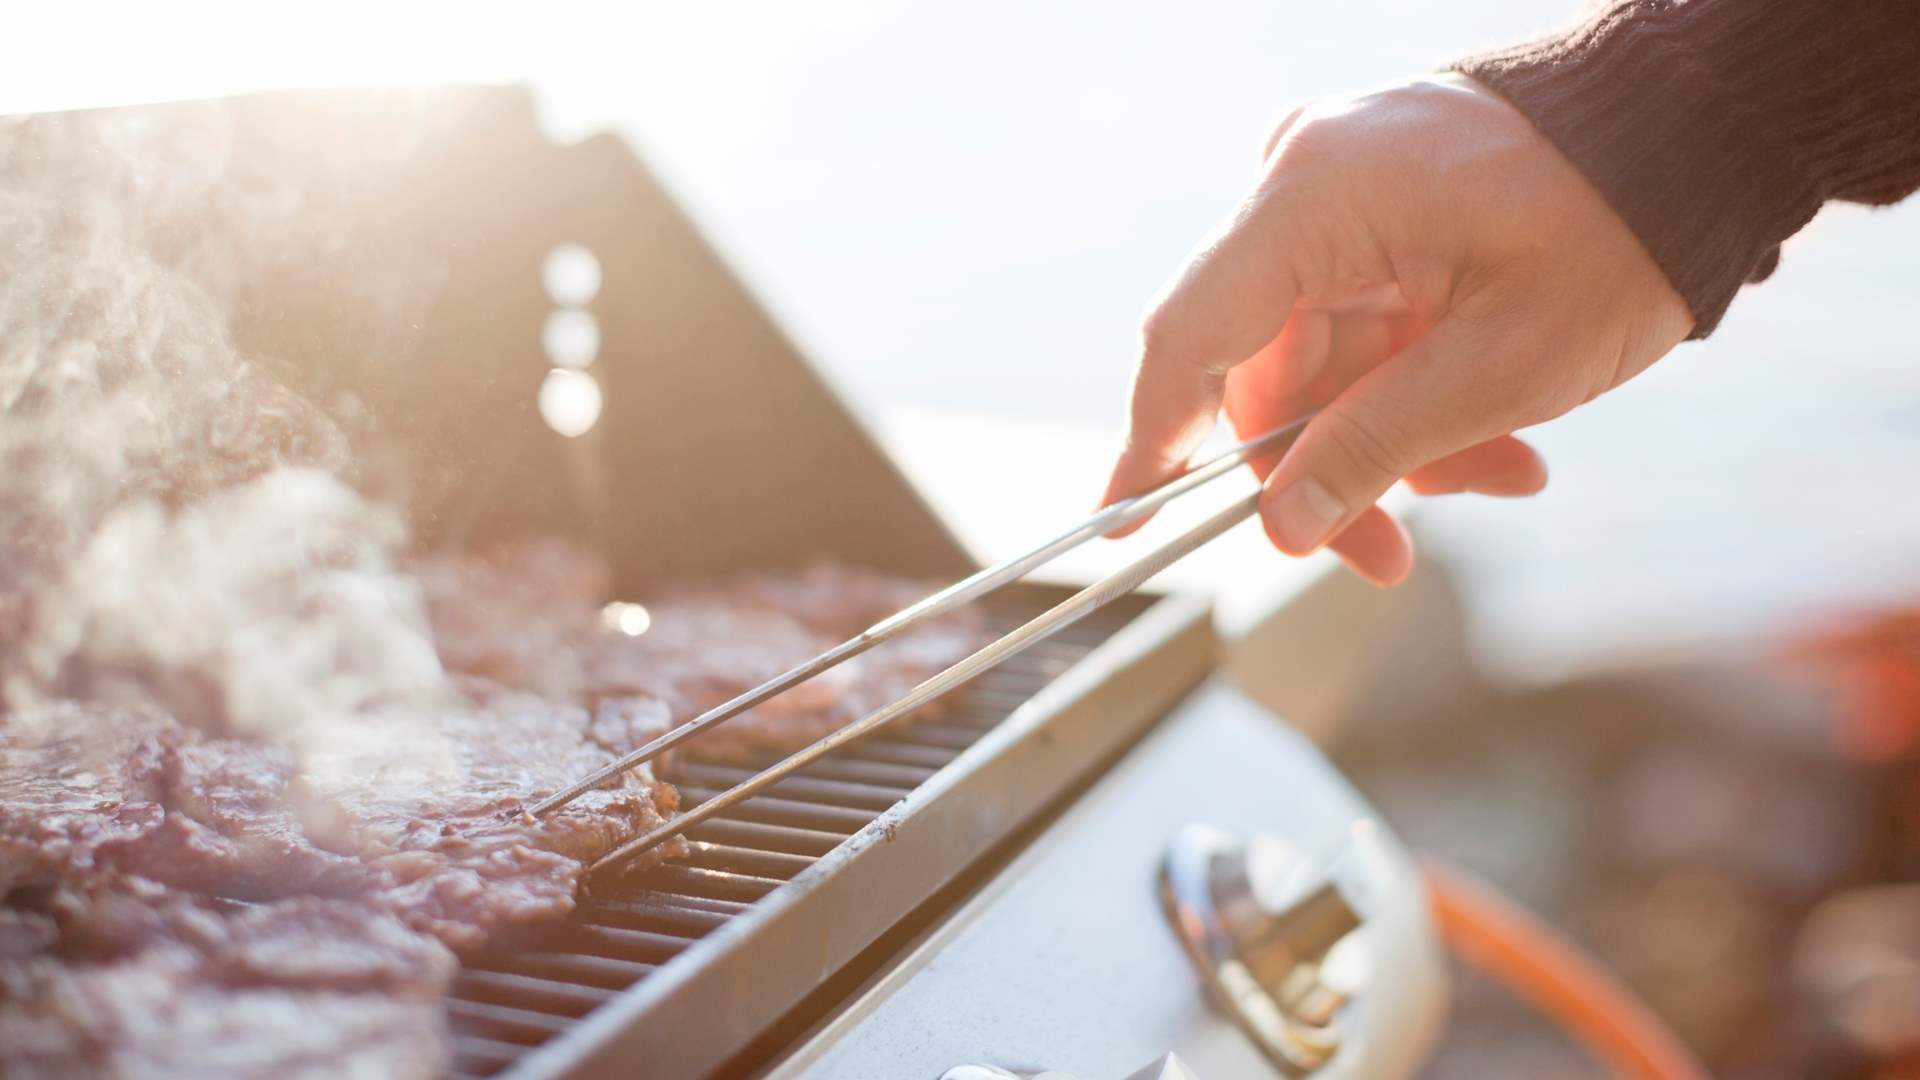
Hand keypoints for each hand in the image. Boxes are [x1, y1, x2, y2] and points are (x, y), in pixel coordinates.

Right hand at [1100, 75, 1692, 584]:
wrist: (1703, 132)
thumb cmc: (1620, 229)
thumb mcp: (1499, 367)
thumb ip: (1372, 449)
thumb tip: (1283, 529)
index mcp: (1314, 198)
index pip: (1190, 340)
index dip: (1152, 446)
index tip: (1121, 526)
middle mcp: (1305, 185)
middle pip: (1263, 370)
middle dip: (1329, 469)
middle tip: (1386, 558)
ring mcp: (1340, 195)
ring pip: (1321, 363)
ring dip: (1396, 439)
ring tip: (1500, 477)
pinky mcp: (1379, 213)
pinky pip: (1363, 329)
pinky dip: (1417, 391)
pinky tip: (1498, 441)